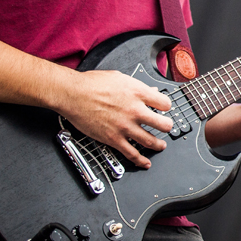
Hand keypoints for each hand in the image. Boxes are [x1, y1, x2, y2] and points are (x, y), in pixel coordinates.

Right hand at [55, 69, 173, 168]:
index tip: (165, 109)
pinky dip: (140, 160)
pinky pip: (131, 153)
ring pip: (151, 141)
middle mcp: (135, 110)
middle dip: (168, 127)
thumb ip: (138, 86)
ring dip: (159, 145)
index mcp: (138, 93)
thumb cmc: (92, 83)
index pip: (166, 103)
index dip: (167, 107)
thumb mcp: (120, 78)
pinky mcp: (113, 138)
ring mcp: (125, 126)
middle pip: (164, 124)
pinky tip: (145, 162)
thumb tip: (150, 91)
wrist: (72, 94)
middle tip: (167, 127)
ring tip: (161, 145)